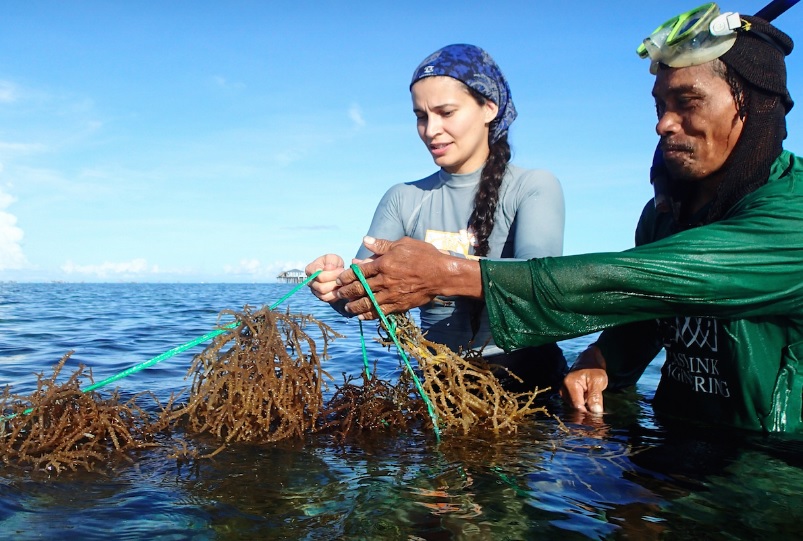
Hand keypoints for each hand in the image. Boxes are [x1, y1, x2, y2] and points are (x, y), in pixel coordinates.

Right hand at [305, 254, 344, 302]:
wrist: (337, 272)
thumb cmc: (334, 264)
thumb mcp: (333, 258)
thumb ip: (331, 261)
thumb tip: (328, 268)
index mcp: (310, 269)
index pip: (317, 274)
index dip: (330, 273)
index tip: (340, 269)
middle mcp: (310, 281)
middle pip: (321, 286)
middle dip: (335, 281)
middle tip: (344, 276)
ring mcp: (315, 290)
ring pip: (323, 294)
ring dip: (335, 288)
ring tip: (343, 282)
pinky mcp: (321, 297)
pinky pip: (327, 299)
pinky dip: (336, 294)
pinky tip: (341, 288)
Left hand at [334, 236, 480, 318]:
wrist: (441, 275)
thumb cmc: (424, 255)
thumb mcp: (403, 244)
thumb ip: (382, 244)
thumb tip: (365, 240)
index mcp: (384, 264)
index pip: (359, 271)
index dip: (346, 276)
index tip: (339, 279)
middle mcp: (384, 280)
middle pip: (360, 288)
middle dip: (346, 291)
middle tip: (337, 294)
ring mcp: (391, 294)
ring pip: (367, 302)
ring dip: (354, 305)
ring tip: (346, 307)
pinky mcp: (399, 305)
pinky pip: (380, 312)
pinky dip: (369, 315)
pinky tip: (361, 316)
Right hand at [560, 345, 608, 413]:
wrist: (589, 360)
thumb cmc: (594, 368)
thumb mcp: (598, 380)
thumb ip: (595, 397)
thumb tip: (596, 412)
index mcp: (569, 384)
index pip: (577, 406)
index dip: (587, 414)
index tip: (597, 418)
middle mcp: (563, 389)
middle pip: (575, 408)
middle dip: (586, 412)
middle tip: (598, 412)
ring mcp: (564, 391)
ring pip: (575, 407)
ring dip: (585, 408)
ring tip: (594, 404)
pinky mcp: (567, 394)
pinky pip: (575, 404)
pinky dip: (583, 405)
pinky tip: (589, 402)